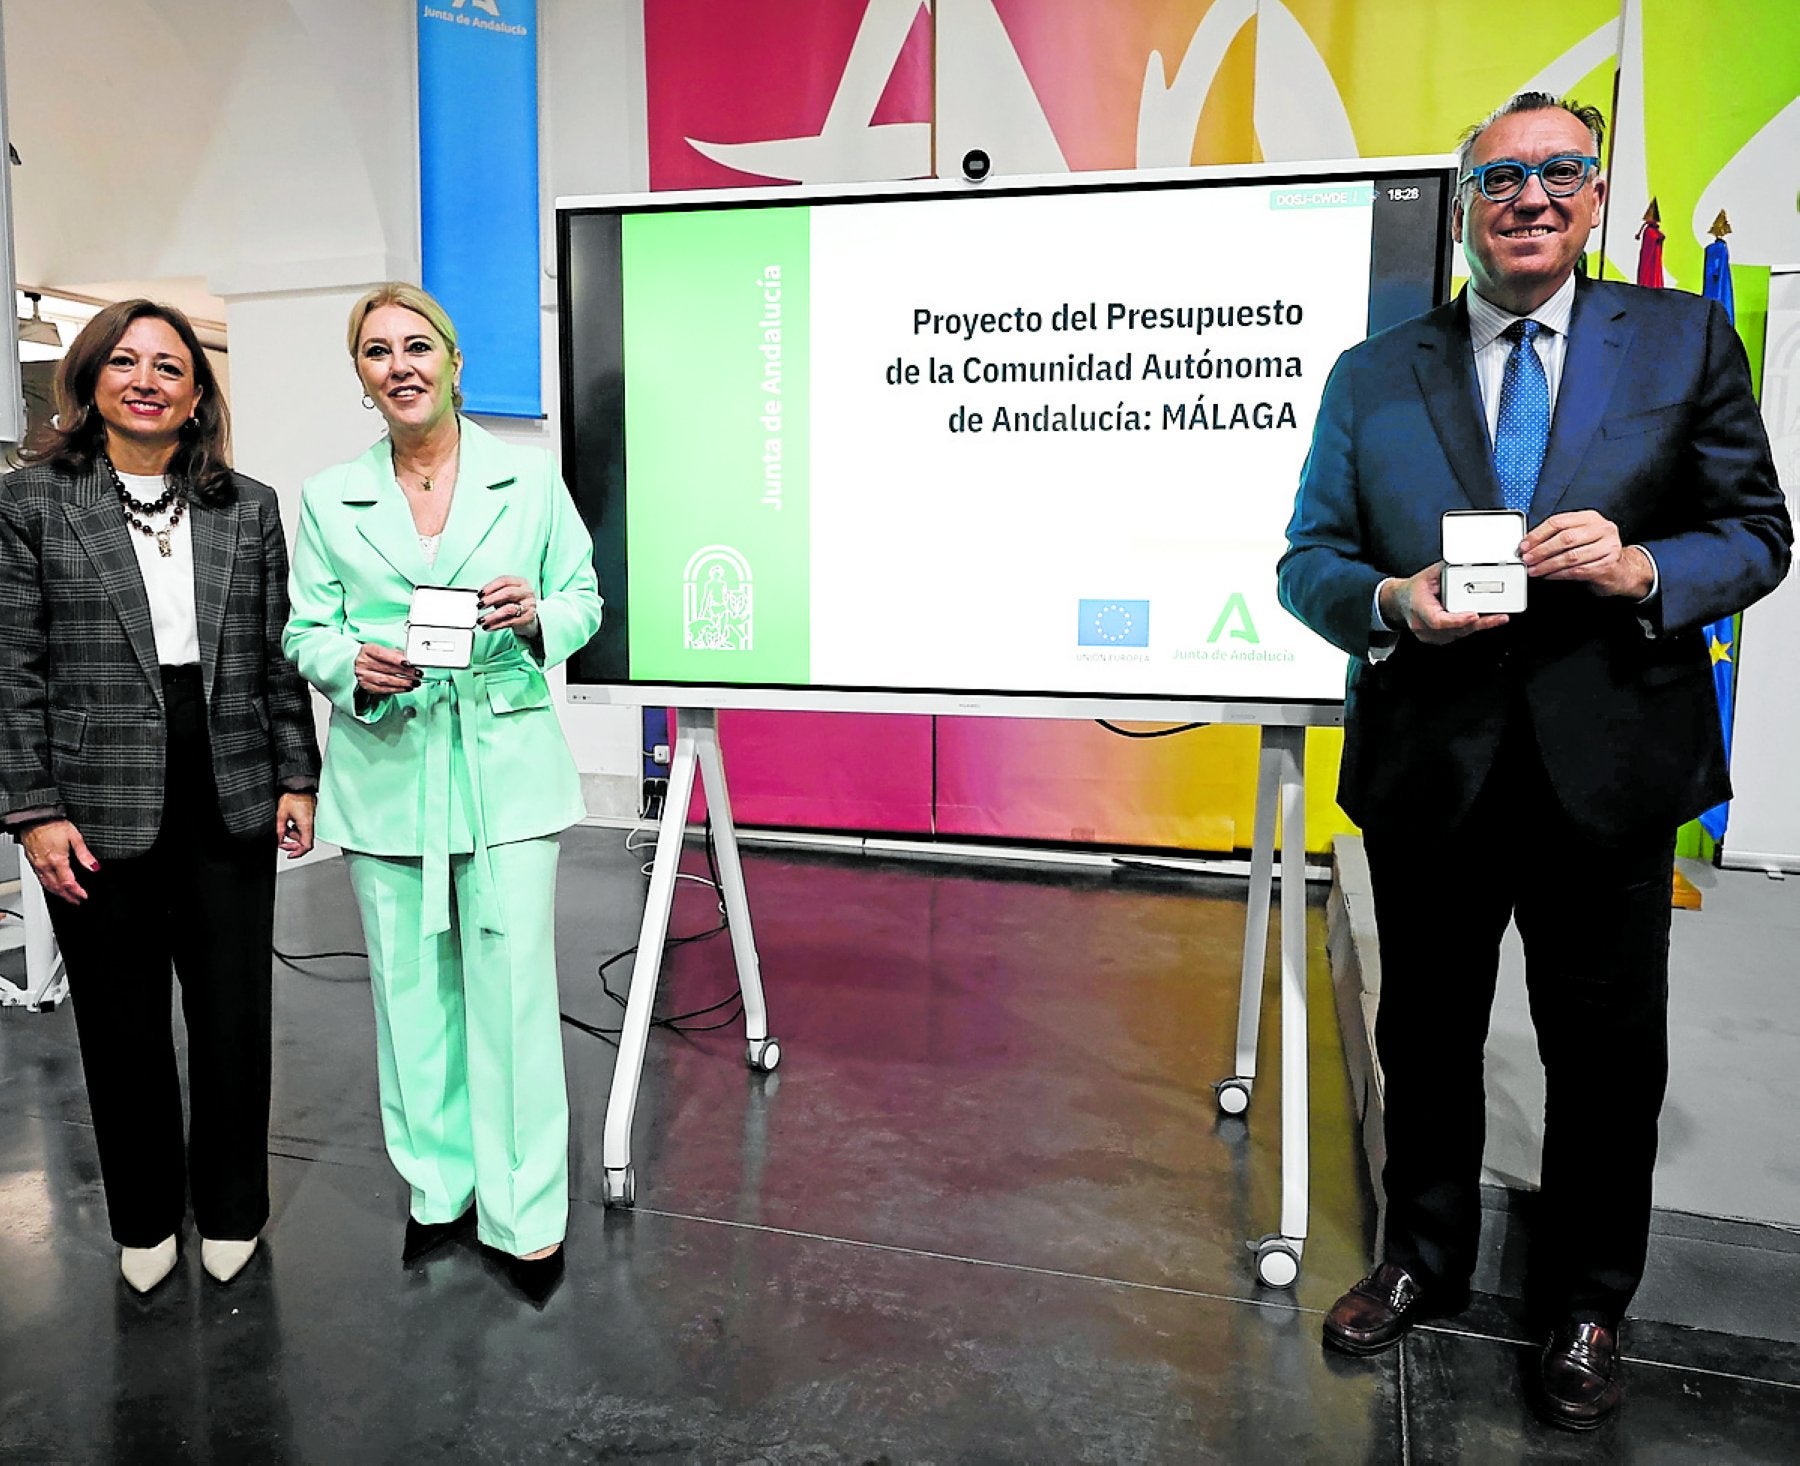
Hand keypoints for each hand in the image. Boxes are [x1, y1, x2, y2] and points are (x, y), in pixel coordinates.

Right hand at [21, 818, 98, 904]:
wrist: (35, 818)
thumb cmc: (53, 824)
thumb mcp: (75, 837)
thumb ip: (85, 854)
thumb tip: (94, 867)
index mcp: (57, 860)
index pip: (68, 883)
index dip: (77, 892)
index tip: (84, 896)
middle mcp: (46, 865)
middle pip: (57, 887)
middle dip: (68, 896)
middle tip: (77, 901)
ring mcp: (37, 864)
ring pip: (47, 885)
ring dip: (58, 893)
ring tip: (68, 897)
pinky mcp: (32, 862)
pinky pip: (40, 879)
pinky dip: (48, 886)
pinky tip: (53, 886)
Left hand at [276, 792, 316, 858]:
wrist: (298, 785)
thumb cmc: (293, 796)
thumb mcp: (281, 814)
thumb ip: (280, 829)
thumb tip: (279, 840)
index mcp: (306, 825)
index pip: (306, 846)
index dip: (298, 853)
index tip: (290, 855)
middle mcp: (310, 824)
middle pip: (304, 842)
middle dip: (292, 845)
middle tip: (282, 844)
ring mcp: (310, 821)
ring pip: (303, 836)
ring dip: (292, 837)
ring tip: (283, 831)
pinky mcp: (308, 817)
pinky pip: (302, 828)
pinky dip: (295, 830)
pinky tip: (288, 825)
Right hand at [355, 642, 420, 694]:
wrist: (364, 666)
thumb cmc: (377, 657)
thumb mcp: (386, 650)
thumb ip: (397, 654)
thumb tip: (411, 661)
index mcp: (368, 650)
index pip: (382, 654)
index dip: (396, 659)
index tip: (409, 663)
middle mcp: (363, 663)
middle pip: (386, 668)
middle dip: (405, 672)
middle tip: (417, 674)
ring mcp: (363, 676)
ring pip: (385, 680)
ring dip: (402, 683)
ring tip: (414, 682)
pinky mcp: (367, 686)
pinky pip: (383, 689)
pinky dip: (396, 689)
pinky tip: (406, 688)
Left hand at [479, 575, 537, 638]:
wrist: (527, 614)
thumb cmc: (513, 601)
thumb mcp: (505, 594)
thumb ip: (495, 594)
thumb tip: (480, 599)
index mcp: (520, 582)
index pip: (504, 581)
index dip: (490, 587)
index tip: (480, 594)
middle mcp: (527, 592)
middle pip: (508, 593)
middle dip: (491, 599)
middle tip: (480, 605)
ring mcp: (529, 605)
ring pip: (509, 609)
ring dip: (493, 615)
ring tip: (482, 620)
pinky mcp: (528, 618)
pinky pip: (510, 622)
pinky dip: (497, 625)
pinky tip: (489, 626)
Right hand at [1378, 562, 1509, 644]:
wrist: (1399, 602)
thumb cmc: (1413, 589)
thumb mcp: (1428, 574)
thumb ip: (1447, 569)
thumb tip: (1467, 562)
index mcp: (1419, 607)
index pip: (1438, 620)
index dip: (1457, 620)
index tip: (1474, 615)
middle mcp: (1422, 625)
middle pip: (1453, 629)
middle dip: (1478, 623)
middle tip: (1498, 617)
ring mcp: (1429, 635)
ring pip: (1458, 634)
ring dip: (1478, 627)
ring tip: (1497, 618)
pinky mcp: (1437, 638)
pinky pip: (1457, 635)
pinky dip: (1470, 628)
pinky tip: (1485, 621)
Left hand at [1519, 511, 1654, 597]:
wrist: (1621, 569)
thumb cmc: (1595, 551)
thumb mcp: (1580, 536)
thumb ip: (1558, 536)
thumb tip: (1529, 545)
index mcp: (1590, 517)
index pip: (1558, 522)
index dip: (1537, 534)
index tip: (1524, 545)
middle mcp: (1602, 529)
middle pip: (1565, 538)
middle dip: (1542, 550)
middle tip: (1527, 559)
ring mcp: (1608, 547)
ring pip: (1571, 556)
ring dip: (1548, 565)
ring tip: (1535, 570)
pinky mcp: (1608, 565)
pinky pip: (1578, 571)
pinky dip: (1560, 574)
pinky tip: (1549, 575)